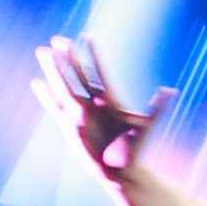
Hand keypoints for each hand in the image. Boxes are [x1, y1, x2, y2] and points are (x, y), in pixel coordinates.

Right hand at [43, 35, 167, 173]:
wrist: (121, 169)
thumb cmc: (134, 148)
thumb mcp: (147, 126)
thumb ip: (156, 108)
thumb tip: (170, 90)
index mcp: (111, 98)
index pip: (99, 71)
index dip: (94, 54)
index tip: (87, 36)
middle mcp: (94, 102)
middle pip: (78, 74)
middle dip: (68, 57)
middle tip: (58, 39)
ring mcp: (81, 111)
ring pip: (64, 86)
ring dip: (53, 70)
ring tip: (43, 52)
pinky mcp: (70, 124)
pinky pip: (55, 106)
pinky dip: (46, 95)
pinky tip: (36, 83)